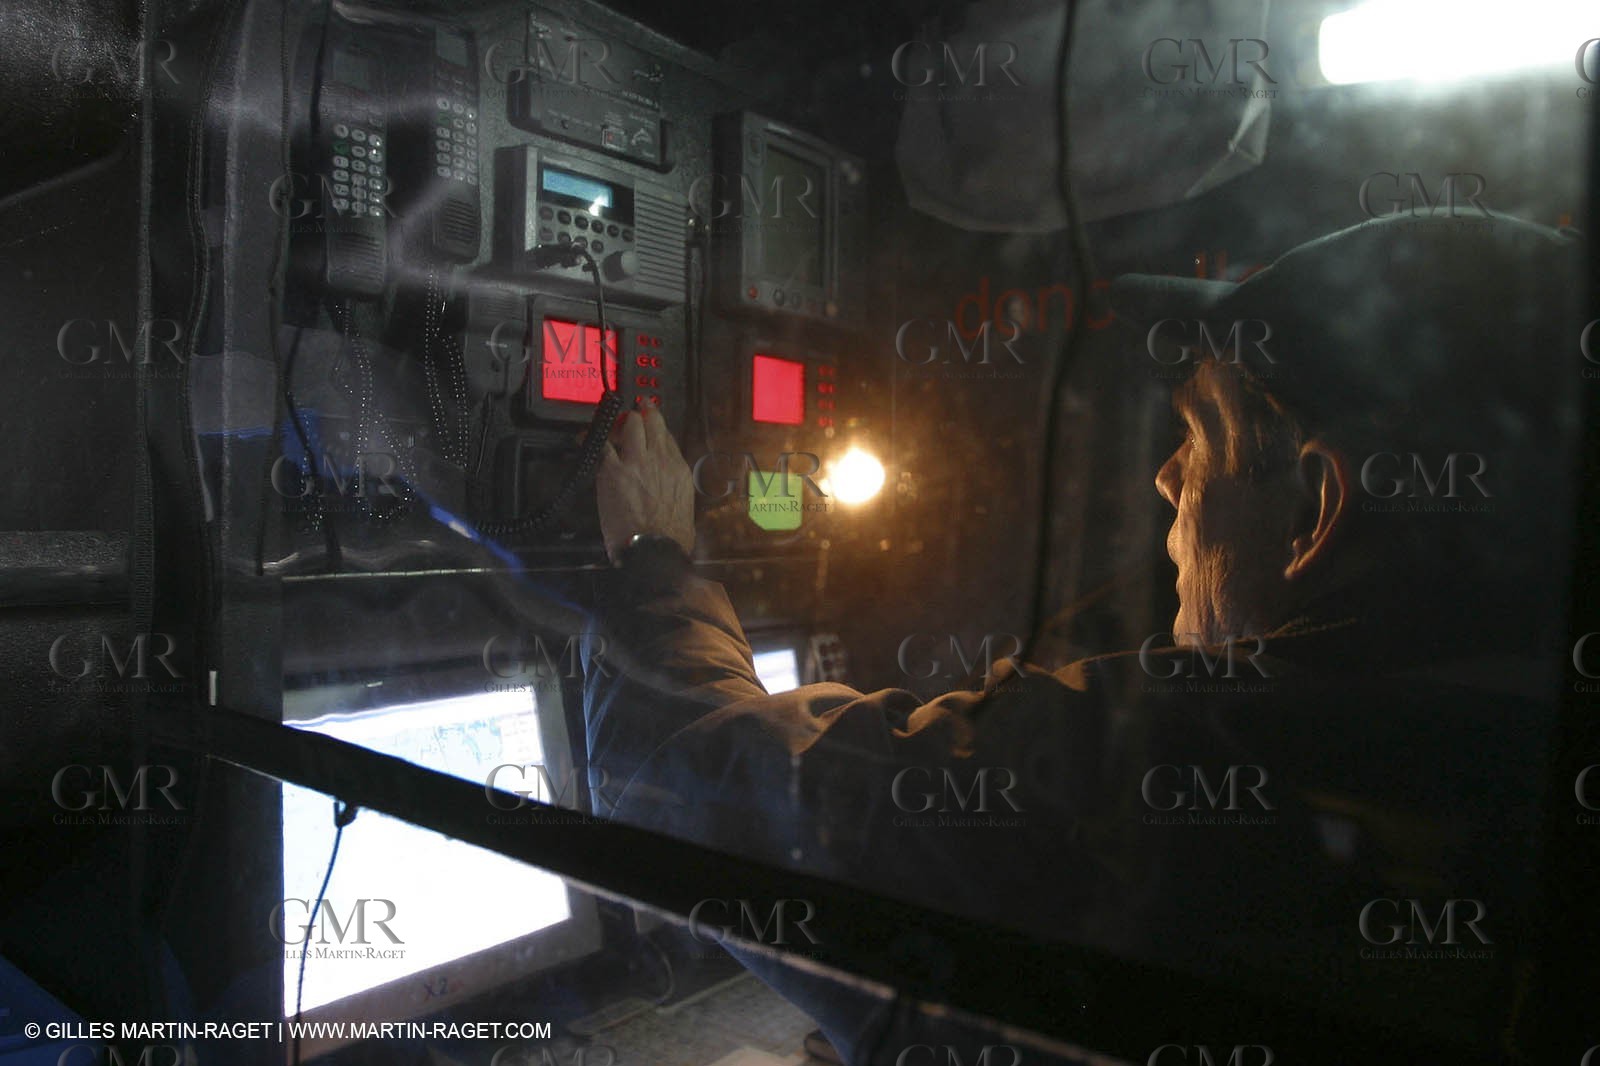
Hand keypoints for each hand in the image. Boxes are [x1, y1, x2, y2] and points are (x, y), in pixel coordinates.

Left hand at [596, 408, 695, 563]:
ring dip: (618, 422)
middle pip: (649, 421)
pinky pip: (601, 444)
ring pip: (629, 423)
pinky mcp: (612, 470)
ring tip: (608, 423)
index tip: (648, 421)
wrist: (654, 549)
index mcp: (678, 468)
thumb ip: (674, 488)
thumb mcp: (684, 506)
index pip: (665, 435)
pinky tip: (584, 438)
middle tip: (628, 417)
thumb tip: (667, 489)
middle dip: (637, 415)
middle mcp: (659, 458)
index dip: (654, 426)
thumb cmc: (670, 537)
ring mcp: (635, 461)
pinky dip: (591, 438)